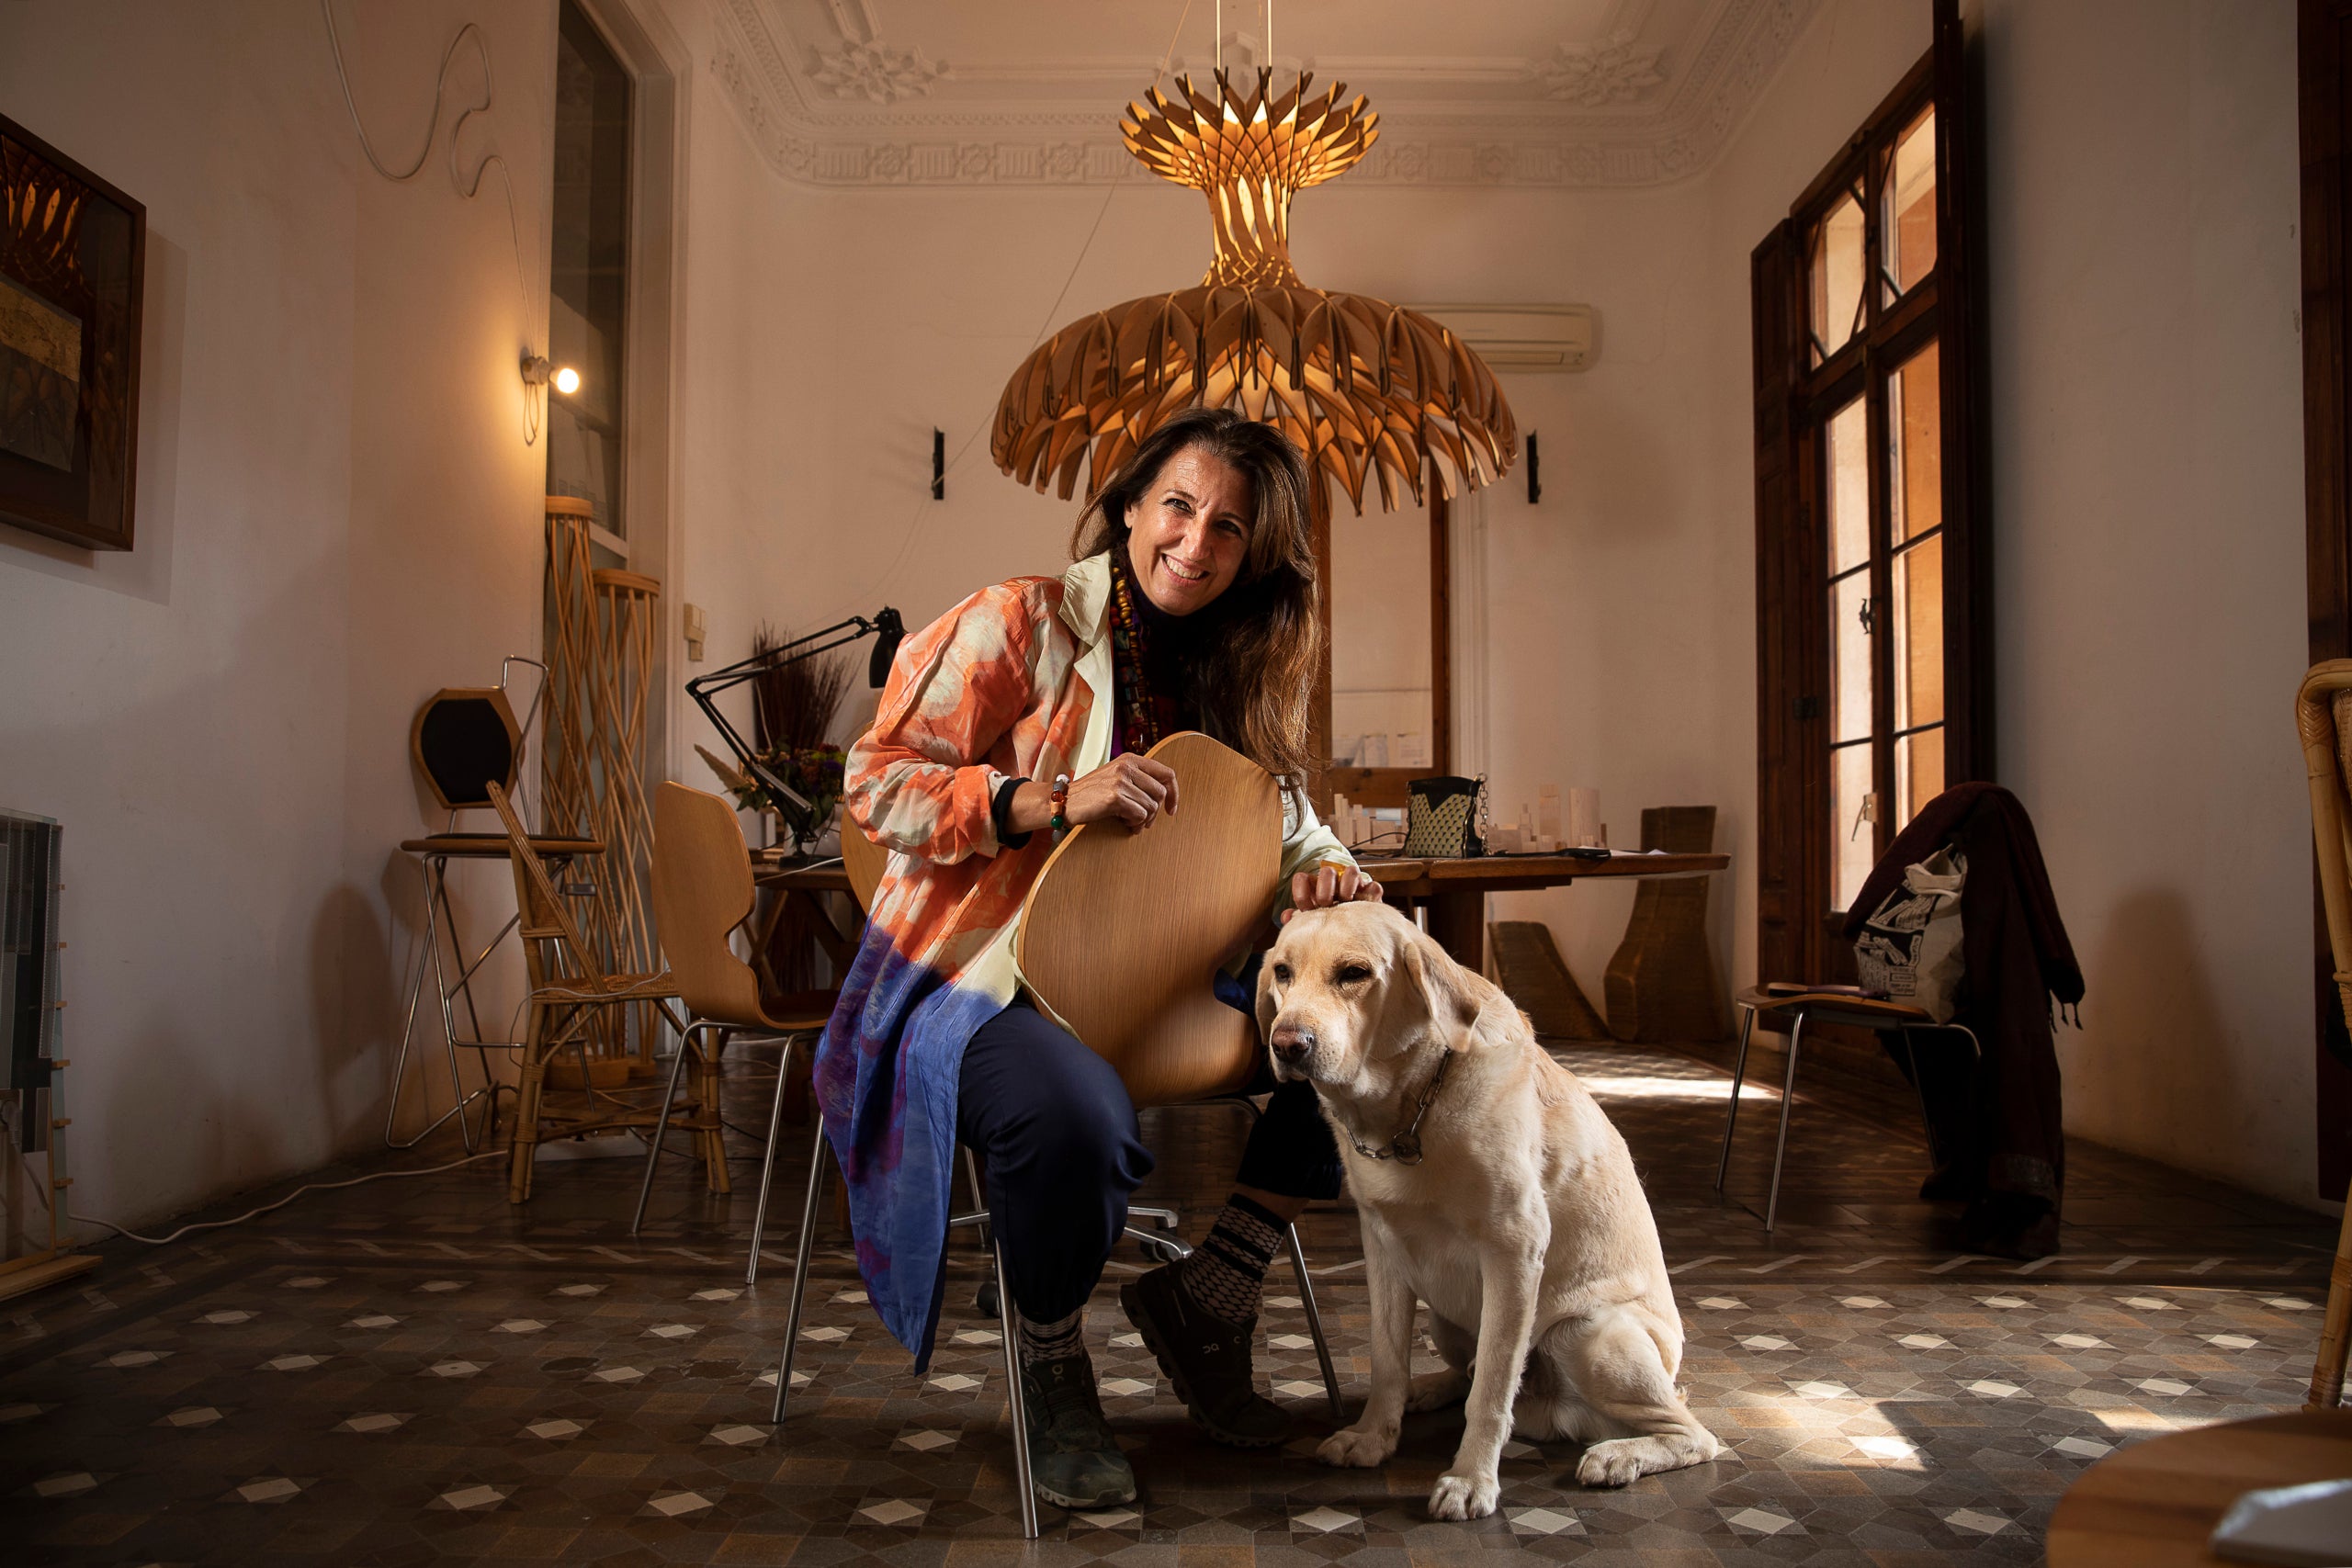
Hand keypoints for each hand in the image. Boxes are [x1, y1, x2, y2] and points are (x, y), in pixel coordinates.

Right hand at [1063, 754, 1179, 830]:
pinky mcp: (1114, 797)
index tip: (1171, 810)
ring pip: (1150, 807)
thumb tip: (1165, 797)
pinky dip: (1133, 823)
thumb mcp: (1116, 778)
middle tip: (1143, 822)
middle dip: (1155, 813)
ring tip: (1128, 822)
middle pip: (1160, 794)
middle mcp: (1127, 766)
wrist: (1063, 801)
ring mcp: (1120, 780)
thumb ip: (1138, 781)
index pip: (1167, 774)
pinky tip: (1122, 822)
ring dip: (1142, 820)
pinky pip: (1139, 815)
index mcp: (1130, 759)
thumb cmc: (1091, 794)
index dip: (1174, 794)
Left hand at [1282, 863, 1382, 922]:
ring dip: (1347, 886)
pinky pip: (1373, 887)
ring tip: (1346, 899)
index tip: (1305, 906)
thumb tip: (1286, 917)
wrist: (1354, 937)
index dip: (1302, 891)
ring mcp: (1353, 887)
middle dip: (1325, 887)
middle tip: (1326, 903)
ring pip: (1351, 871)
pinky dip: (1369, 894)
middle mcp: (1333, 885)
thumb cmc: (1327, 927)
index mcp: (1314, 891)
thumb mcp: (1311, 924)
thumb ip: (1298, 920)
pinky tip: (1363, 904)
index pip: (1302, 879)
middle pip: (1327, 872)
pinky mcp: (1371, 894)